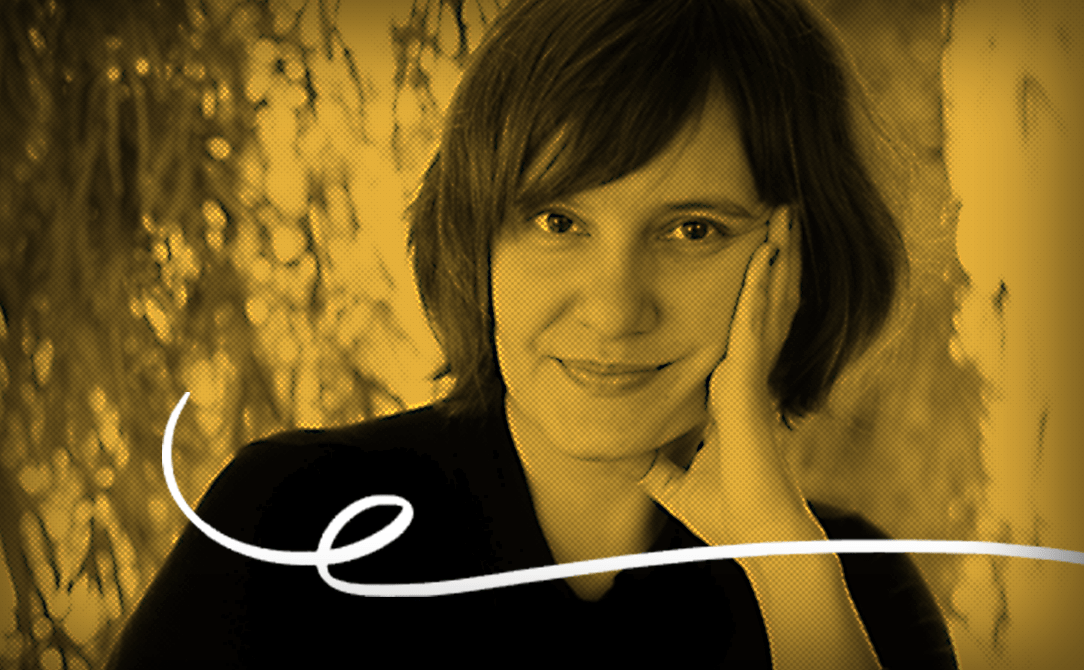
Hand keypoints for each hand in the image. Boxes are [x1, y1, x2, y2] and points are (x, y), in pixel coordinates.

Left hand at [639, 206, 822, 545]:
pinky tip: (767, 250)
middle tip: (780, 212)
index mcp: (731, 391)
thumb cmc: (728, 514)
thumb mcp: (675, 482)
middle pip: (763, 303)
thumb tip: (628, 460)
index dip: (752, 288)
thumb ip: (655, 467)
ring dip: (775, 255)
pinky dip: (761, 286)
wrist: (759, 537)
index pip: (740, 326)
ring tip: (784, 211)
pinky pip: (755, 323)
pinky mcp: (750, 383)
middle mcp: (747, 375)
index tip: (754, 250)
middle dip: (773, 258)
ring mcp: (753, 375)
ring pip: (768, 302)